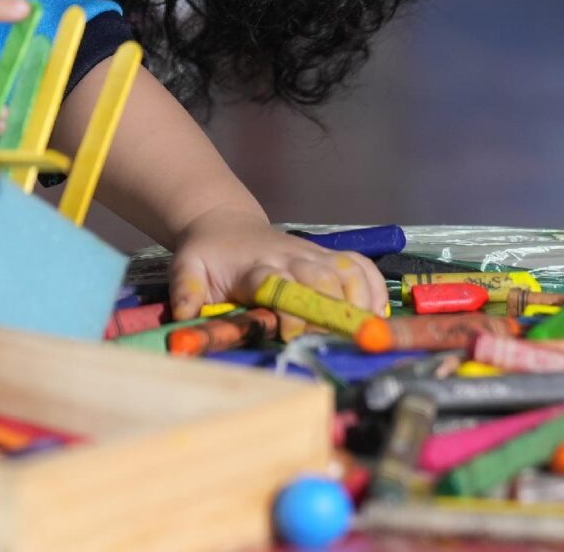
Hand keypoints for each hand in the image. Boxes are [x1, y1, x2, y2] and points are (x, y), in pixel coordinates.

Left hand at [166, 208, 391, 331]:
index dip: (291, 309)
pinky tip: (377, 315)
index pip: (279, 284)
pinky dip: (374, 288)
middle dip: (333, 311)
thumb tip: (186, 317)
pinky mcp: (326, 255)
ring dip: (361, 301)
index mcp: (255, 266)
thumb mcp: (187, 268)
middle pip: (322, 278)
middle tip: (340, 341)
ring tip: (366, 331)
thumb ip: (186, 291)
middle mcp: (290, 258)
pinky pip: (359, 266)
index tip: (291, 334)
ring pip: (348, 271)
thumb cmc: (208, 255)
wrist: (225, 223)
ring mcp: (312, 255)